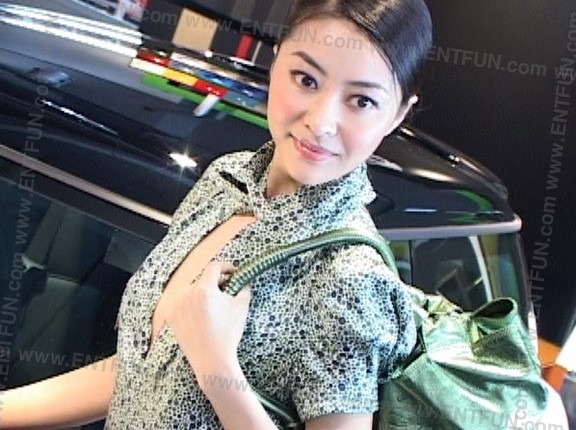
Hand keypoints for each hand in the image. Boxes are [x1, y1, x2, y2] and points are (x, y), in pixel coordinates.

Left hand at [165, 261, 251, 377]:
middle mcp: (187, 293)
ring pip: (192, 292)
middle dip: (215, 284)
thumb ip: (244, 288)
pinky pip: (183, 304)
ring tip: (213, 309)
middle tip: (226, 294)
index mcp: (204, 289)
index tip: (232, 272)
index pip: (214, 267)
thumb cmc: (228, 333)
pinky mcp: (171, 317)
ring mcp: (177, 305)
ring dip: (203, 295)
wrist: (211, 359)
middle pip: (203, 280)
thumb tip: (243, 281)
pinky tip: (201, 318)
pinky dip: (192, 306)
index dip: (225, 267)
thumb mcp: (241, 307)